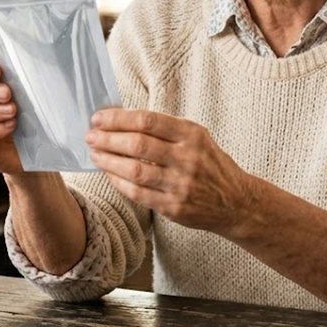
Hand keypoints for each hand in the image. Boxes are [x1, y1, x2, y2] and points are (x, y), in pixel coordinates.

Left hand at [85, 108, 253, 234]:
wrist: (236, 202)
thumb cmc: (210, 164)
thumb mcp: (196, 138)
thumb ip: (165, 129)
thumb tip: (122, 119)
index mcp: (192, 135)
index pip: (148, 121)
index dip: (118, 118)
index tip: (99, 118)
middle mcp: (188, 158)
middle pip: (138, 144)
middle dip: (108, 139)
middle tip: (90, 136)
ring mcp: (181, 185)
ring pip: (135, 170)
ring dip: (109, 161)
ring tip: (95, 154)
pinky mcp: (174, 207)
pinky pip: (138, 194)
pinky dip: (119, 182)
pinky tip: (109, 174)